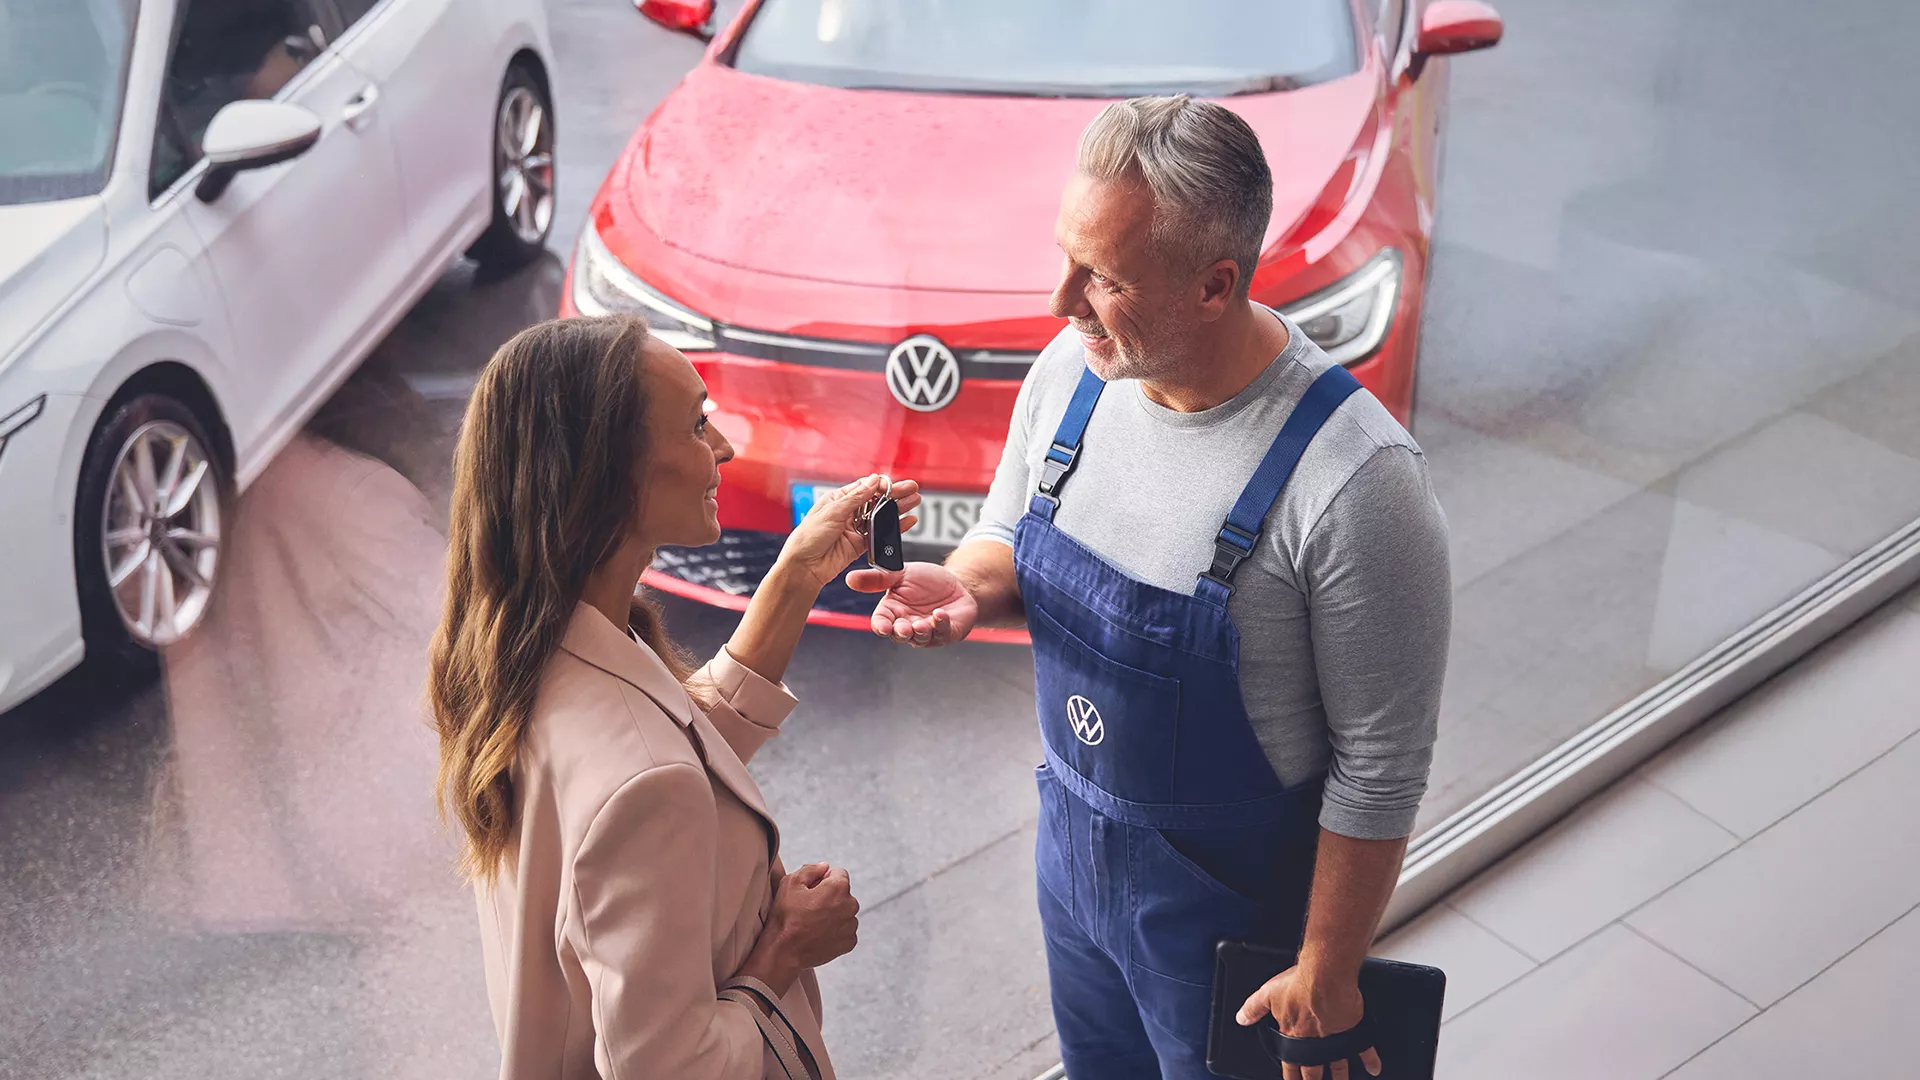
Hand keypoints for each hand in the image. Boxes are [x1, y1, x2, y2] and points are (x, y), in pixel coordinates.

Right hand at [765, 863, 860, 969]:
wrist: (784, 952)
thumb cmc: (786, 916)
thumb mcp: (790, 883)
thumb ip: (810, 869)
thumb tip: (824, 867)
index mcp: (839, 887)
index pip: (838, 874)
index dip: (823, 880)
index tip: (811, 891)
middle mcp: (851, 905)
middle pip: (843, 893)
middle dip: (830, 897)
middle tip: (809, 908)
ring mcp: (851, 925)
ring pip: (845, 912)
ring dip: (833, 914)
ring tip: (813, 923)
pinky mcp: (850, 942)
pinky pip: (845, 930)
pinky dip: (835, 931)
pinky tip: (819, 934)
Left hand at [774, 475, 920, 593]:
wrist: (804, 567)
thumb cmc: (809, 536)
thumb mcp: (832, 512)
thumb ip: (856, 498)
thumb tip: (873, 480)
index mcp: (838, 500)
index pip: (864, 487)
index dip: (881, 485)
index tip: (895, 484)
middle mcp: (848, 512)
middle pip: (876, 500)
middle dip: (895, 494)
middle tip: (913, 488)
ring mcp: (855, 528)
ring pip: (881, 516)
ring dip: (898, 509)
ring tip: (916, 501)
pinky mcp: (860, 544)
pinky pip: (880, 534)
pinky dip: (895, 528)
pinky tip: (908, 521)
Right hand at [844, 560, 978, 646]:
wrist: (955, 582)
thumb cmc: (926, 581)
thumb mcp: (900, 574)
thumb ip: (877, 578)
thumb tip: (850, 578)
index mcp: (892, 612)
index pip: (881, 623)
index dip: (881, 626)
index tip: (883, 626)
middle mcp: (907, 624)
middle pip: (900, 636)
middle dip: (902, 633)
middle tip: (904, 628)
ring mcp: (927, 632)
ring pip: (921, 639)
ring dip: (921, 632)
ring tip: (923, 623)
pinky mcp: (946, 632)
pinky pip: (942, 633)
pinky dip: (941, 624)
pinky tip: (940, 614)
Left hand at [1238, 966, 1379, 1079]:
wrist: (1325, 976)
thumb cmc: (1298, 983)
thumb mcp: (1267, 994)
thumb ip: (1253, 1007)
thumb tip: (1241, 1018)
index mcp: (1294, 1034)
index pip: (1290, 1064)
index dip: (1291, 1077)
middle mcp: (1314, 1042)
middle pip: (1313, 1071)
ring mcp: (1335, 1039)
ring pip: (1338, 1066)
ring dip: (1339, 1078)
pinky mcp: (1352, 1030)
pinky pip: (1364, 1049)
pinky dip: (1370, 1060)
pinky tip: (1374, 1068)